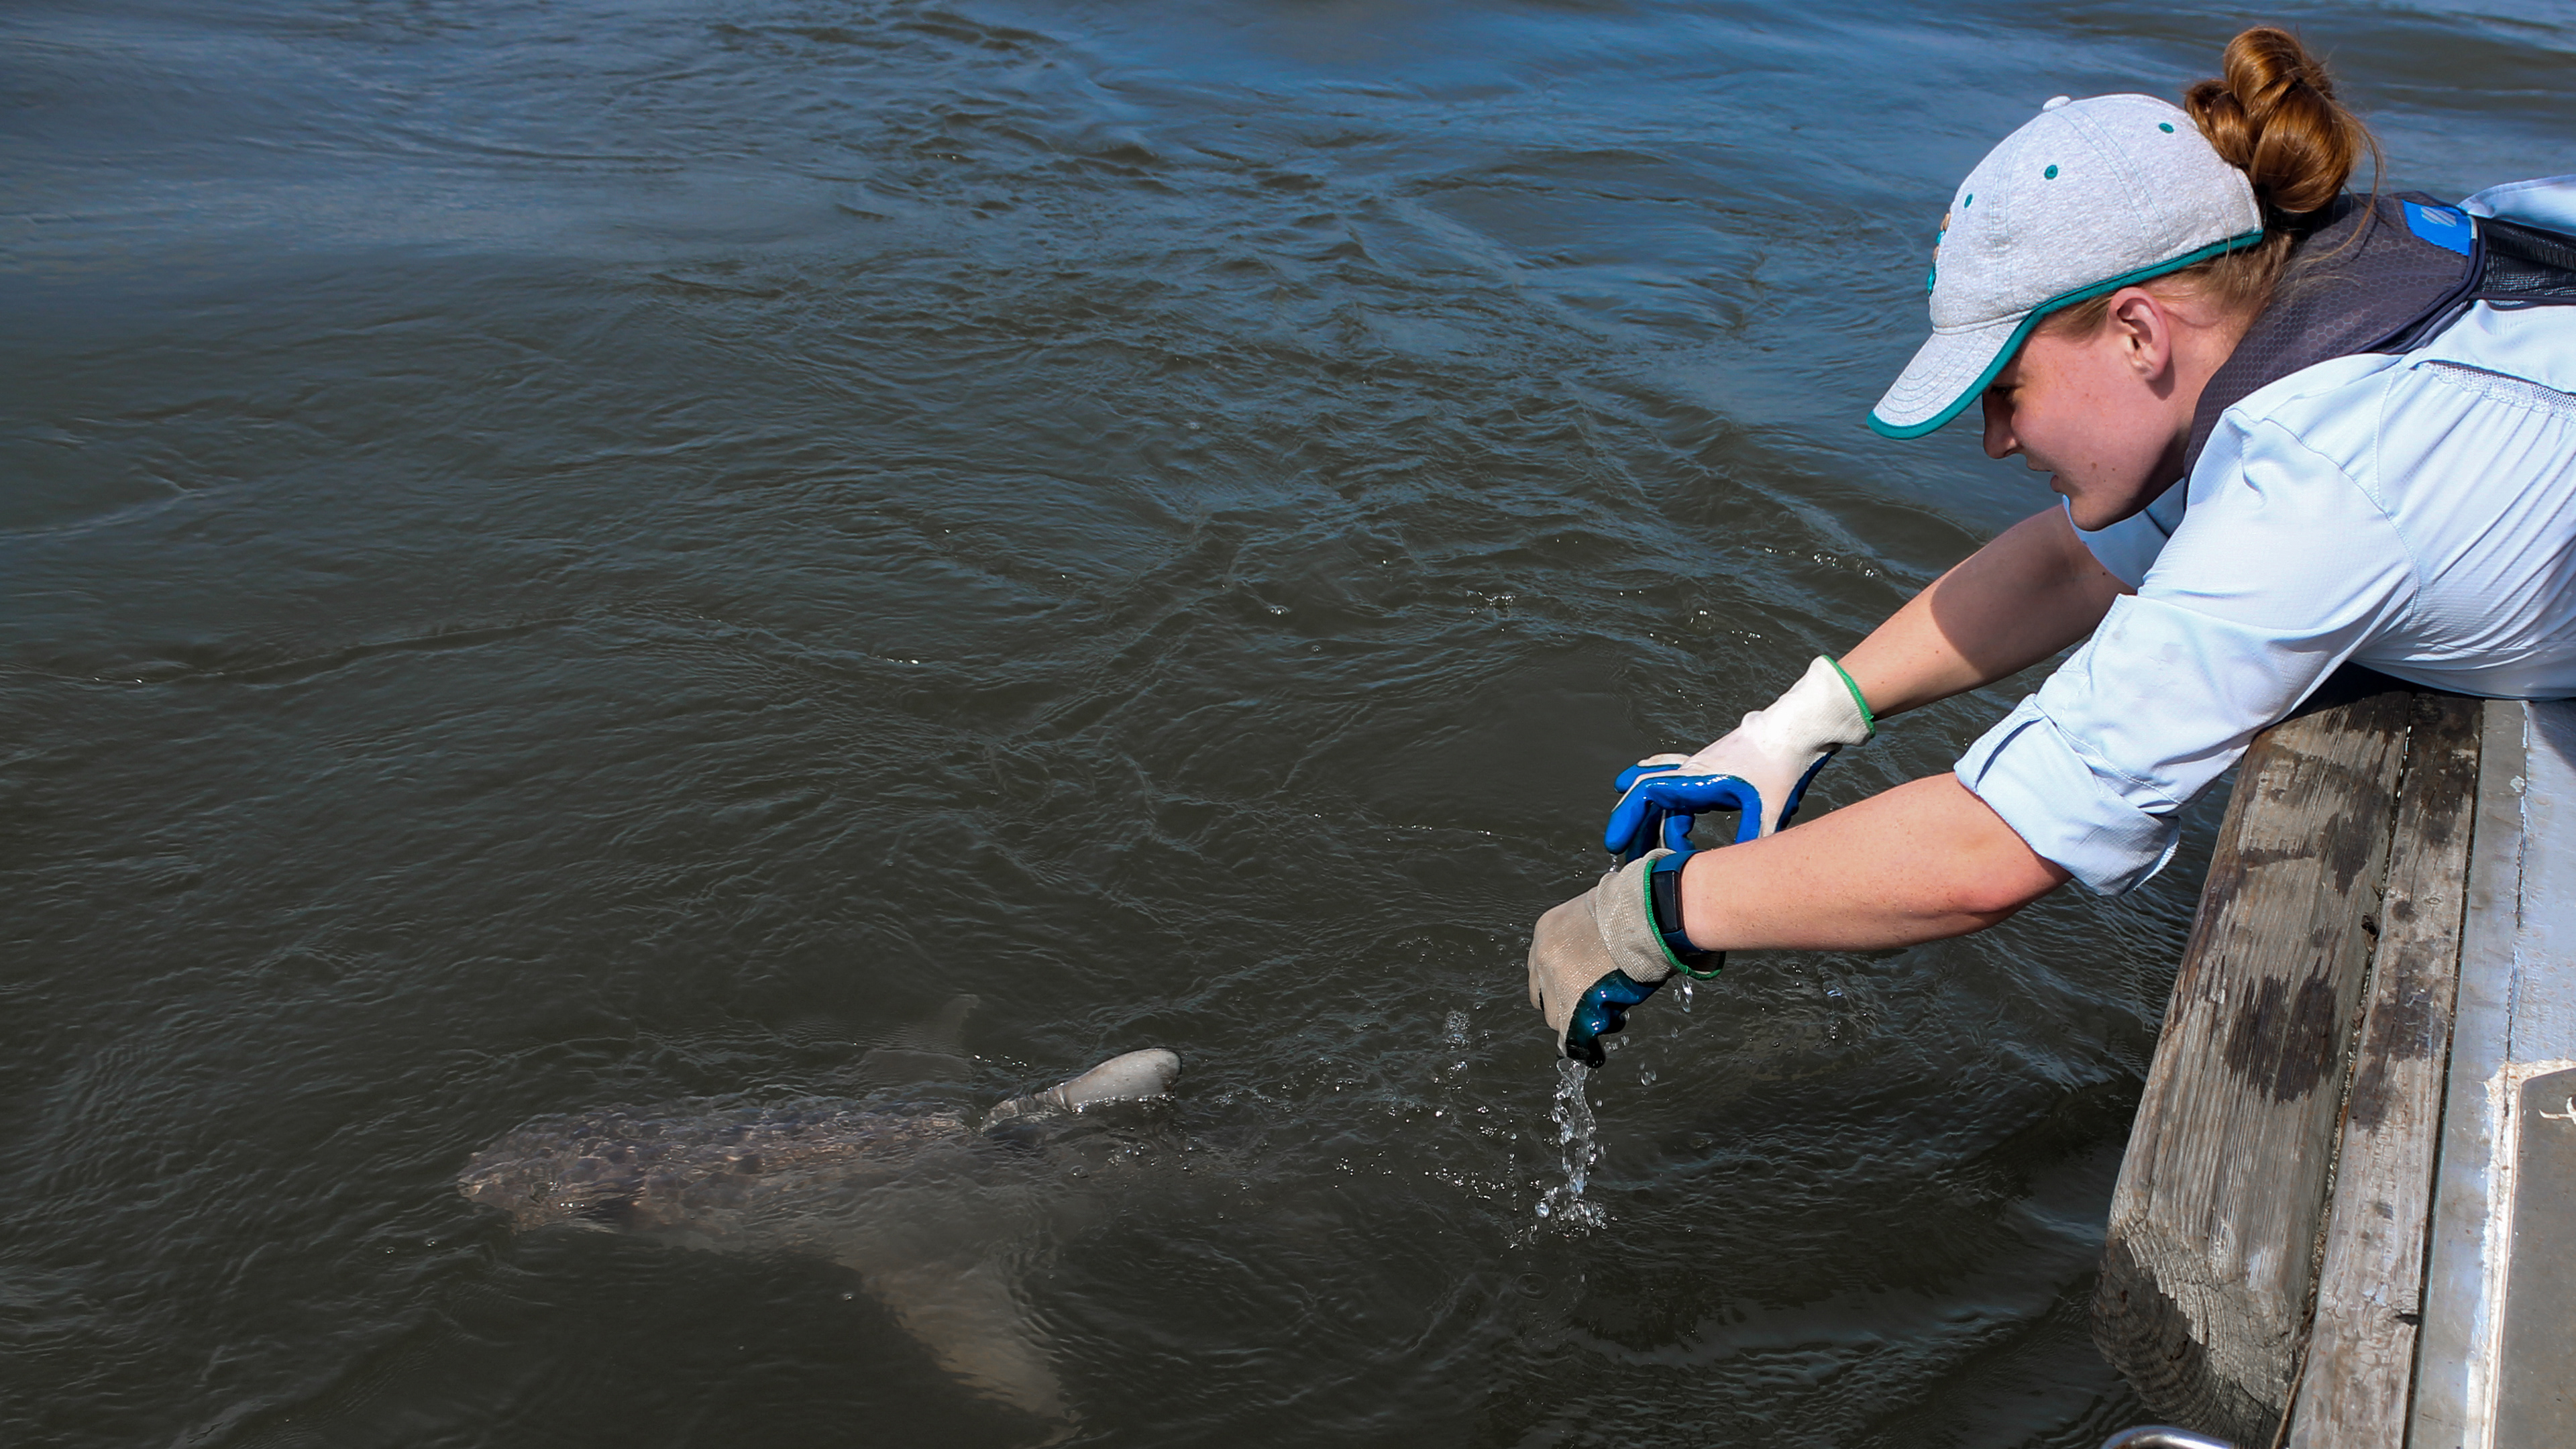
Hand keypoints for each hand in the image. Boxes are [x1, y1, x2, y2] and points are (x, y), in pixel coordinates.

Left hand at [1527, 849, 1719, 1064]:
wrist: (1641, 916)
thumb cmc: (1632, 912)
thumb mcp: (1596, 914)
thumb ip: (1588, 937)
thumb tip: (1600, 952)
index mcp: (1546, 930)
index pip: (1541, 965)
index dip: (1559, 981)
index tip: (1576, 987)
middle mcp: (1542, 955)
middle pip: (1543, 994)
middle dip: (1565, 1003)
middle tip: (1592, 1005)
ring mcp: (1554, 980)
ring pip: (1555, 1017)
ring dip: (1578, 1020)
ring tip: (1608, 1017)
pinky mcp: (1570, 1002)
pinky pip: (1569, 1035)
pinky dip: (1581, 1045)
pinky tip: (1594, 1052)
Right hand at [1604, 656, 1871, 859]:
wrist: (1798, 730)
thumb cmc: (1783, 765)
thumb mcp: (1770, 809)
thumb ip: (1752, 840)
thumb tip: (1740, 875)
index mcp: (1697, 779)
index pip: (1645, 795)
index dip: (1626, 820)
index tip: (1621, 849)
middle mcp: (1690, 771)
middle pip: (1645, 796)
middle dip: (1631, 826)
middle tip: (1621, 853)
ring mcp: (1699, 767)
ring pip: (1658, 788)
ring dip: (1644, 813)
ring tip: (1633, 838)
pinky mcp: (1711, 767)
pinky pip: (1671, 773)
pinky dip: (1654, 782)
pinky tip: (1641, 776)